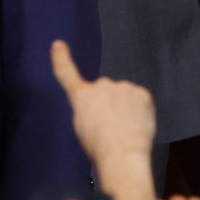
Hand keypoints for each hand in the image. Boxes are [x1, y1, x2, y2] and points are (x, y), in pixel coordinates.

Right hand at [50, 39, 154, 179]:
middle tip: (111, 128)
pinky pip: (139, 100)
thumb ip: (88, 109)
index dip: (61, 58)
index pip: (67, 73)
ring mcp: (123, 87)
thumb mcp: (82, 127)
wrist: (122, 154)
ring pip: (123, 96)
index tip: (58, 44)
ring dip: (124, 108)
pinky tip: (137, 126)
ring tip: (124, 131)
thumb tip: (101, 106)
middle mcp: (101, 85)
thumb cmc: (99, 148)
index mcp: (81, 96)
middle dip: (108, 104)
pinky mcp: (141, 93)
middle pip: (105, 91)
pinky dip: (139, 110)